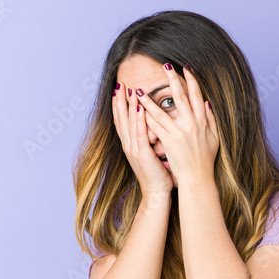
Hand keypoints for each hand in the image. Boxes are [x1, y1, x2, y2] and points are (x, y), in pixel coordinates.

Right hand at [111, 80, 174, 195]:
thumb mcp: (152, 154)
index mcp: (131, 145)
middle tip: (119, 85)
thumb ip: (151, 141)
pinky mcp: (142, 154)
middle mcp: (129, 145)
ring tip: (128, 90)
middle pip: (121, 119)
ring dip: (128, 106)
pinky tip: (139, 108)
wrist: (157, 193)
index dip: (120, 106)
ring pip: (129, 123)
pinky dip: (138, 120)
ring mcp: (134, 149)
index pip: (123, 121)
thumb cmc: (159, 175)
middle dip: (120, 101)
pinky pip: (140, 134)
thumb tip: (155, 128)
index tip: (119, 91)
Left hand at [135, 64, 219, 186]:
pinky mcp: (168, 141)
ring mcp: (179, 132)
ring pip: (161, 111)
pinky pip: (155, 125)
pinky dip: (146, 116)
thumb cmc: (205, 160)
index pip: (197, 96)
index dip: (192, 80)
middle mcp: (191, 124)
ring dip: (149, 98)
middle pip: (180, 97)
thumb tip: (207, 103)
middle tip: (165, 65)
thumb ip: (211, 120)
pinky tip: (137, 109)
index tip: (186, 68)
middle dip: (173, 79)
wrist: (198, 178)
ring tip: (138, 89)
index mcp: (202, 121)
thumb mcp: (214, 138)